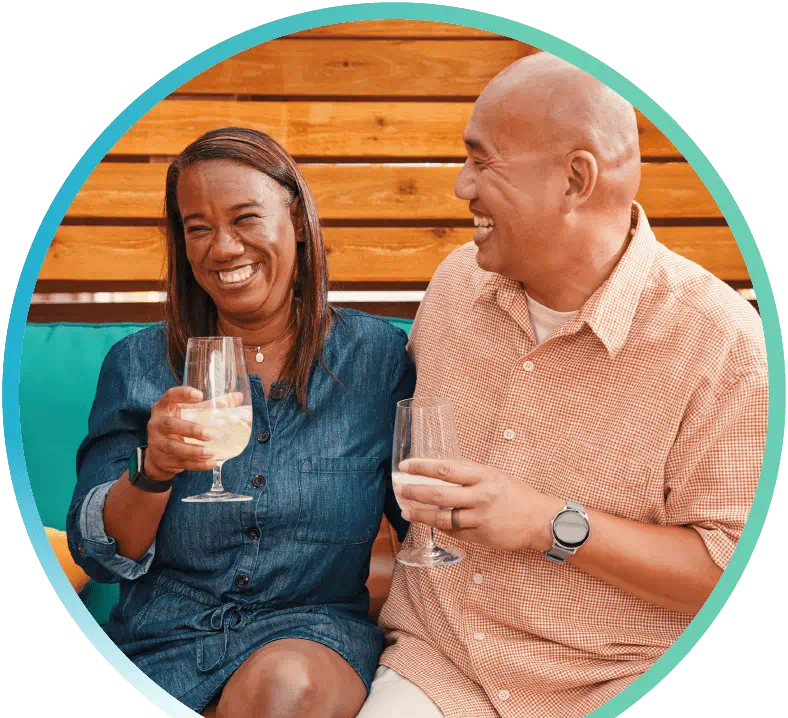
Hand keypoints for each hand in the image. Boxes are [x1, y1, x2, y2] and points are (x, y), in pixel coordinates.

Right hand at [143, 386, 217, 481]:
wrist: (158, 455)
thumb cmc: (178, 425)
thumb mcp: (189, 413)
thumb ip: (211, 405)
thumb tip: (238, 397)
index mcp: (164, 408)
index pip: (169, 396)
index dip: (182, 394)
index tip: (200, 395)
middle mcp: (157, 424)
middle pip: (170, 425)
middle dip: (191, 430)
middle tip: (211, 434)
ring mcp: (157, 443)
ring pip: (175, 447)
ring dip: (195, 451)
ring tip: (212, 452)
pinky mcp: (163, 460)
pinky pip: (181, 463)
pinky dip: (197, 464)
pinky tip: (211, 463)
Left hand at [395, 458, 563, 551]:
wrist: (540, 520)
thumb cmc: (516, 494)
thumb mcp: (494, 475)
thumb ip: (470, 474)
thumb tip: (441, 471)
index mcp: (483, 476)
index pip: (446, 469)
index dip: (422, 467)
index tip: (405, 466)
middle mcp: (480, 496)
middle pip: (439, 494)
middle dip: (415, 492)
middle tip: (399, 490)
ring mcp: (480, 518)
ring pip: (442, 518)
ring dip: (421, 515)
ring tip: (407, 512)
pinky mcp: (480, 536)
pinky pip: (454, 531)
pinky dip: (441, 527)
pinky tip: (431, 523)